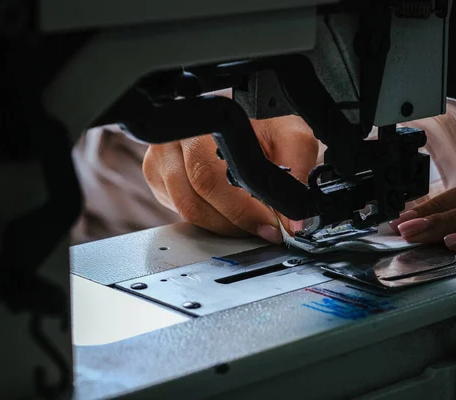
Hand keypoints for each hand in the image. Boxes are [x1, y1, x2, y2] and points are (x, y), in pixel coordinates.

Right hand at [143, 115, 318, 242]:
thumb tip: (295, 222)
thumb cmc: (265, 124)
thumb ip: (298, 176)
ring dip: (223, 225)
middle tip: (264, 229)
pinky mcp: (157, 178)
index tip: (269, 225)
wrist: (245, 117)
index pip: (210, 179)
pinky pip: (180, 212)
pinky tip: (229, 210)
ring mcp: (159, 160)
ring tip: (251, 221)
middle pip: (195, 202)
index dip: (241, 211)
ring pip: (187, 212)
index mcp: (201, 125)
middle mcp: (172, 140)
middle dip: (235, 223)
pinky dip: (209, 219)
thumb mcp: (291, 139)